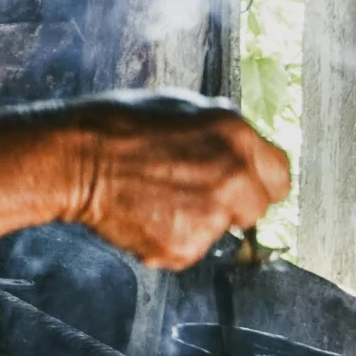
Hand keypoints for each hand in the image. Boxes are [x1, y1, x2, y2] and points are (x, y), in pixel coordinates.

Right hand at [66, 92, 290, 270]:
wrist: (75, 159)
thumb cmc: (116, 126)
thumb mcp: (179, 105)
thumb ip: (219, 129)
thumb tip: (237, 144)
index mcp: (236, 135)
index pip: (280, 175)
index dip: (258, 181)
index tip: (243, 185)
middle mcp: (234, 176)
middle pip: (257, 209)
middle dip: (232, 205)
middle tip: (190, 193)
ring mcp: (211, 216)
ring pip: (220, 232)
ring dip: (196, 222)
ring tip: (156, 198)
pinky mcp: (185, 248)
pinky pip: (188, 250)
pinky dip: (168, 239)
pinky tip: (143, 214)